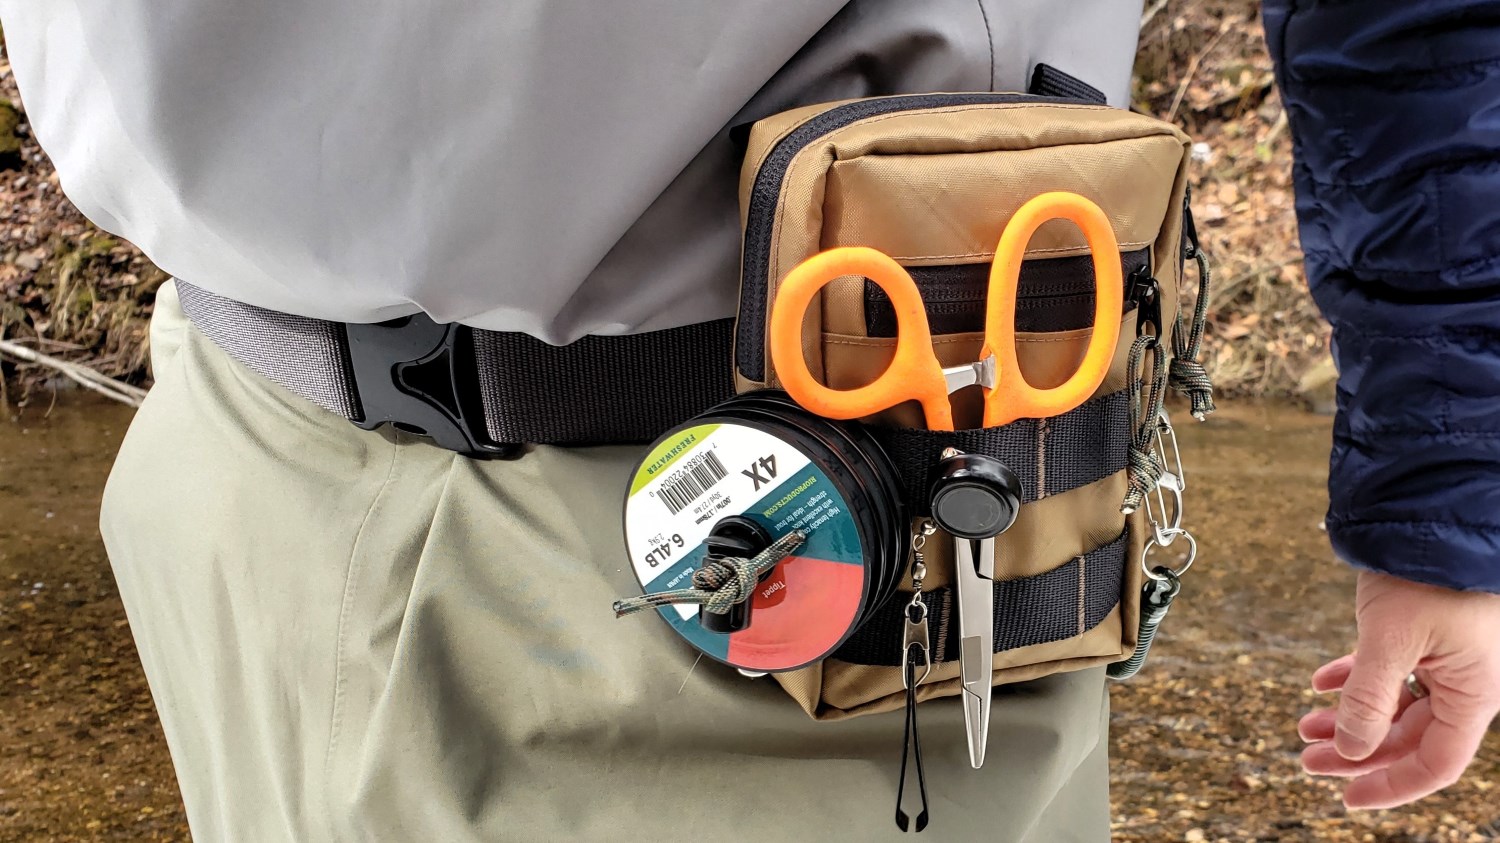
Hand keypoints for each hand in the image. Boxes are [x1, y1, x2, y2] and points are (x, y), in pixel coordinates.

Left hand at [1298, 570, 1499, 808]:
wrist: (1432, 513)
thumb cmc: (1426, 574)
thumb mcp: (1390, 640)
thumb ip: (1369, 699)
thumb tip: (1348, 749)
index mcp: (1474, 693)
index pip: (1435, 762)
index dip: (1391, 785)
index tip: (1347, 796)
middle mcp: (1465, 682)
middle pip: (1409, 737)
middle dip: (1355, 751)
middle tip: (1306, 760)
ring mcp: (1446, 659)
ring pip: (1395, 705)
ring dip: (1350, 717)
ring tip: (1303, 725)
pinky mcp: (1427, 636)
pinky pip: (1392, 672)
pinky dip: (1355, 679)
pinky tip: (1320, 684)